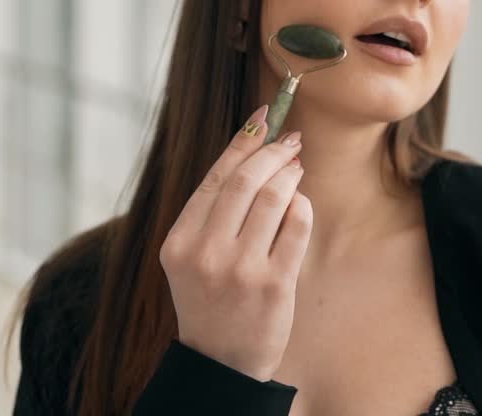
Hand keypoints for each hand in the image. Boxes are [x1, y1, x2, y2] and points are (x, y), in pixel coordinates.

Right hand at [158, 105, 311, 381]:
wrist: (221, 363)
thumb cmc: (211, 301)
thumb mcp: (193, 258)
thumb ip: (212, 212)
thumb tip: (252, 151)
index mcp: (179, 243)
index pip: (213, 178)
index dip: (242, 143)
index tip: (263, 118)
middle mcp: (205, 254)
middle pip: (244, 181)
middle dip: (272, 151)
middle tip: (290, 140)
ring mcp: (240, 270)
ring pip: (274, 197)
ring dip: (290, 174)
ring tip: (296, 167)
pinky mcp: (274, 284)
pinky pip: (297, 225)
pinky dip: (302, 206)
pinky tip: (300, 204)